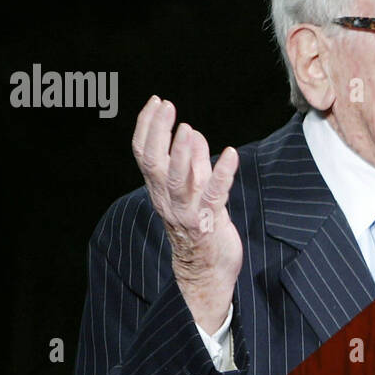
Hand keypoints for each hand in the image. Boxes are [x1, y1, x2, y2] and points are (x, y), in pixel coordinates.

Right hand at [131, 96, 241, 332]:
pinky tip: (231, 154)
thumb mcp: (194, 191)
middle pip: (153, 164)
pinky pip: (214, 195)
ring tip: (187, 128)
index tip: (156, 101)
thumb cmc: (201, 228)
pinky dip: (222, 174)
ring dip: (181, 153)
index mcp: (159, 190)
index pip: (143, 154)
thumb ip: (193, 163)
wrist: (207, 273)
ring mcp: (187, 212)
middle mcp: (167, 200)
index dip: (147, 127)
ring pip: (177, 181)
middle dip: (158, 132)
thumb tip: (193, 133)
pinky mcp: (210, 222)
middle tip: (166, 106)